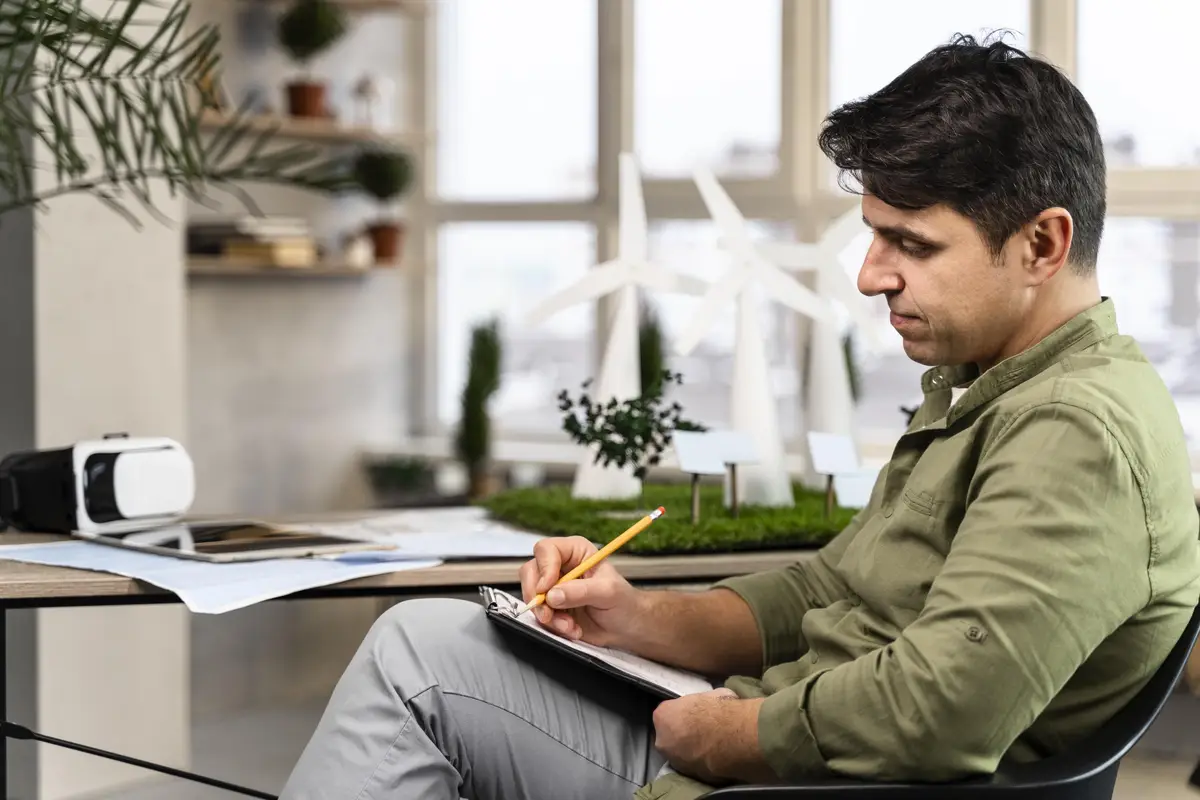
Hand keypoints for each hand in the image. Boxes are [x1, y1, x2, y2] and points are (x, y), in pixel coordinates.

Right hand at [518, 536, 639, 647]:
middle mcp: (560, 566)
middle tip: (549, 615)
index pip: (546, 550)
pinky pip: (538, 615)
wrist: (626, 627)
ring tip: (570, 626)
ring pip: (531, 596)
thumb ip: (580, 591)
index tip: (546, 589)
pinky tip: (571, 629)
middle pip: (531, 572)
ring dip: (547, 616)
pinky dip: (551, 626)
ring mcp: (553, 587)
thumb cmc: (623, 602)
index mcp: (575, 551)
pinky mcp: (551, 607)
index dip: (544, 568)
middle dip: (537, 597)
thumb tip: (552, 595)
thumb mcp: (607, 592)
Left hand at [652, 688, 773, 784]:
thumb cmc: (719, 711)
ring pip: (680, 754)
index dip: (683, 715)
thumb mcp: (709, 696)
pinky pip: (693, 767)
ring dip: (691, 751)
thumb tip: (711, 705)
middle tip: (702, 732)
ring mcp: (673, 761)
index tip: (695, 716)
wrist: (731, 739)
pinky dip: (701, 763)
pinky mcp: (688, 776)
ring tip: (711, 746)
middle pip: (670, 736)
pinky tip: (715, 758)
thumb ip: (701, 704)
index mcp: (663, 715)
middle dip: (683, 735)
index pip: (668, 714)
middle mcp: (662, 740)